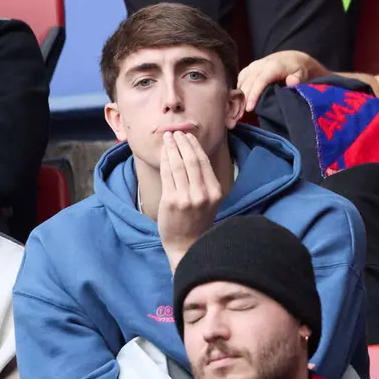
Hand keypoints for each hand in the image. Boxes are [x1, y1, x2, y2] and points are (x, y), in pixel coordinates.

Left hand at [158, 132, 225, 271]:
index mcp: (215, 192)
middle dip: (182, 143)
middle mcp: (203, 194)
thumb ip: (204, 182)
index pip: (204, 162)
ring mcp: (187, 198)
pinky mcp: (171, 201)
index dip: (194, 146)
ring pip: (178, 165)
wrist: (186, 245)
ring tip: (167, 138)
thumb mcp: (208, 201)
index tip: (187, 136)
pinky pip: (167, 175)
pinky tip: (163, 153)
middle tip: (175, 133)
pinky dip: (165, 161)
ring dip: (172, 148)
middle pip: (192, 160)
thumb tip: (191, 155)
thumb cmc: (196, 222)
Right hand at [237, 51, 331, 112]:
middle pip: (249, 82)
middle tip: (241, 114)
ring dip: (240, 94)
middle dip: (244, 98)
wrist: (291, 57)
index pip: (260, 81)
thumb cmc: (297, 69)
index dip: (254, 95)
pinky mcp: (250, 67)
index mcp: (273, 66)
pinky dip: (239, 88)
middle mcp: (261, 64)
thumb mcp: (302, 73)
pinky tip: (240, 99)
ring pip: (242, 80)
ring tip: (239, 109)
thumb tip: (291, 82)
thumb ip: (298, 78)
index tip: (249, 108)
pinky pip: (241, 77)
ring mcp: (254, 65)